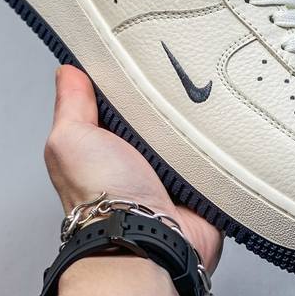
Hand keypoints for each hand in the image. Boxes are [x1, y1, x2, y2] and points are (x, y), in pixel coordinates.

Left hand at [44, 65, 222, 272]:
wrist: (146, 241)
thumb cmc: (102, 198)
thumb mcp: (71, 140)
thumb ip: (71, 105)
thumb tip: (68, 71)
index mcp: (109, 145)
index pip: (123, 100)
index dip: (132, 79)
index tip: (144, 54)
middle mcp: (143, 159)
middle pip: (163, 112)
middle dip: (172, 96)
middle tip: (181, 73)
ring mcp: (177, 173)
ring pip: (195, 131)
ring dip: (200, 119)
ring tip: (207, 97)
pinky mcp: (206, 186)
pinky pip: (222, 155)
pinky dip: (225, 143)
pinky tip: (226, 126)